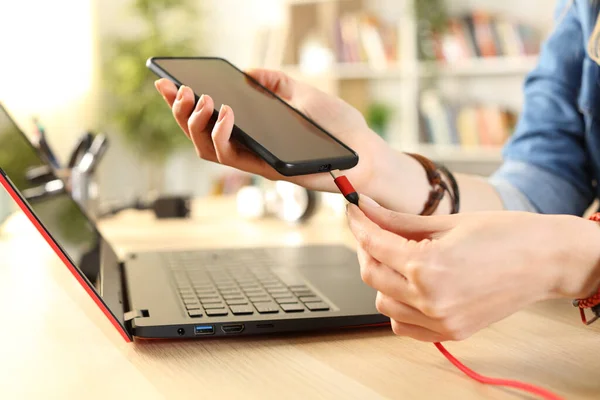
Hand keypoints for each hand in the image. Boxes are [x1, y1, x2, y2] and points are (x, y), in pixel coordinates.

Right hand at [154, 69, 400, 201]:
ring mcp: (256, 159)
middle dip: (181, 112)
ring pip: (207, 150)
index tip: (167, 82)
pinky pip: (232, 158)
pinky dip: (223, 134)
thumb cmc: (338, 127)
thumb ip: (277, 84)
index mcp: (254, 128)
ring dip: (196, 124)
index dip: (185, 102)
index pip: (210, 117)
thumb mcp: (305, 95)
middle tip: (177, 90)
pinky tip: (226, 112)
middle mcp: (250, 146)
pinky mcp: (266, 170)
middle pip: (200, 134)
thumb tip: (250, 72)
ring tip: (201, 99)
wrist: (364, 152)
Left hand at [347, 196, 599, 341]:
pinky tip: (408, 286)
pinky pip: (403, 325)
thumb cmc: (506, 235)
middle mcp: (430, 298)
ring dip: (381, 278)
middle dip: (366, 248)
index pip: (374, 244)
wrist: (547, 260)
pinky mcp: (451, 332)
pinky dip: (397, 306)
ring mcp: (440, 320)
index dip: (358, 224)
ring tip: (396, 257)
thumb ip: (398, 221)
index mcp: (428, 266)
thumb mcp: (447, 221)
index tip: (353, 213)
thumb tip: (365, 208)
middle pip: (372, 274)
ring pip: (383, 303)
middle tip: (372, 230)